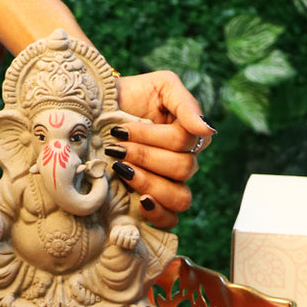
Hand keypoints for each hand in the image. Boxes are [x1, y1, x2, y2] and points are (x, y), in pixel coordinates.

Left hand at [111, 70, 214, 228]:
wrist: (98, 113)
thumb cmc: (132, 97)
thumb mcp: (162, 86)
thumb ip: (186, 104)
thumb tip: (208, 131)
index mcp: (189, 136)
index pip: (185, 142)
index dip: (152, 138)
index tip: (120, 130)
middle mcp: (183, 162)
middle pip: (183, 168)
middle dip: (145, 156)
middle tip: (116, 148)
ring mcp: (170, 184)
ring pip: (180, 196)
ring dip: (149, 182)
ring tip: (122, 169)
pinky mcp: (153, 202)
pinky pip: (170, 220)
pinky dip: (158, 214)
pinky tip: (142, 201)